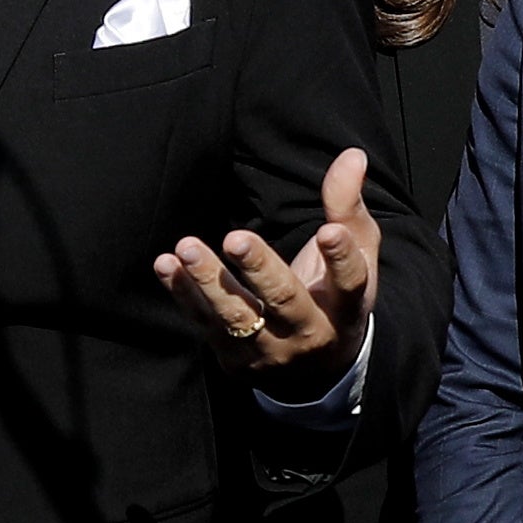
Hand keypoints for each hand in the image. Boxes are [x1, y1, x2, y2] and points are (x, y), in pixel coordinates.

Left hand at [150, 146, 379, 379]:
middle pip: (285, 302)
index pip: (349, 282)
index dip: (341, 259)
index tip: (329, 231)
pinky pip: (205, 324)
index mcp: (345, 307)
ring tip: (188, 247)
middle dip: (260, 270)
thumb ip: (347, 205)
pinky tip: (167, 264)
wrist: (317, 367)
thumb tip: (351, 155)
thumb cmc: (334, 293)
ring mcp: (270, 350)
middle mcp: (310, 334)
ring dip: (210, 283)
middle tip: (236, 239)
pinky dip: (183, 295)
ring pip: (237, 318)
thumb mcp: (356, 253)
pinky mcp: (236, 358)